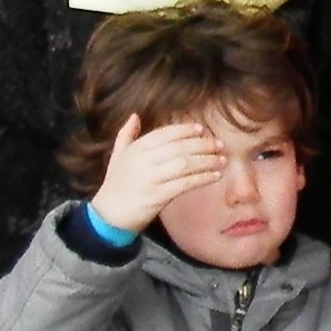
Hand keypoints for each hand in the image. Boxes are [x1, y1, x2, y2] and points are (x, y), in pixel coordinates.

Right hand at [90, 110, 228, 237]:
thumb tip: (135, 116)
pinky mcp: (157, 196)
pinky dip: (201, 178)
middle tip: (219, 145)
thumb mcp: (117, 156)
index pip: (165, 134)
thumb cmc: (115, 184)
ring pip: (184, 165)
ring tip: (222, 160)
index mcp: (136, 149)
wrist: (108, 215)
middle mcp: (143, 160)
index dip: (184, 130)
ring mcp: (150, 178)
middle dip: (202, 145)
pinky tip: (214, 176)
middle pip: (179, 148)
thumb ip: (126, 135)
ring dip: (206, 161)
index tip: (202, 129)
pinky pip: (184, 184)